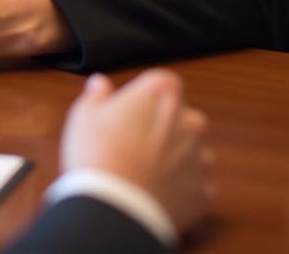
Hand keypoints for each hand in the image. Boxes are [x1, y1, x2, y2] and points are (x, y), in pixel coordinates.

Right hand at [60, 70, 213, 235]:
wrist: (115, 208)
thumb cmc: (99, 155)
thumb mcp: (84, 114)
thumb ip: (97, 94)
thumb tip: (100, 84)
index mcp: (161, 93)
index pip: (163, 81)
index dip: (146, 94)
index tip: (130, 107)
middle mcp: (189, 121)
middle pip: (180, 115)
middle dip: (162, 124)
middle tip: (132, 138)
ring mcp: (200, 158)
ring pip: (190, 149)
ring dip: (173, 155)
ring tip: (142, 167)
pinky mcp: (203, 192)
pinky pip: (195, 183)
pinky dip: (180, 186)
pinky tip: (155, 189)